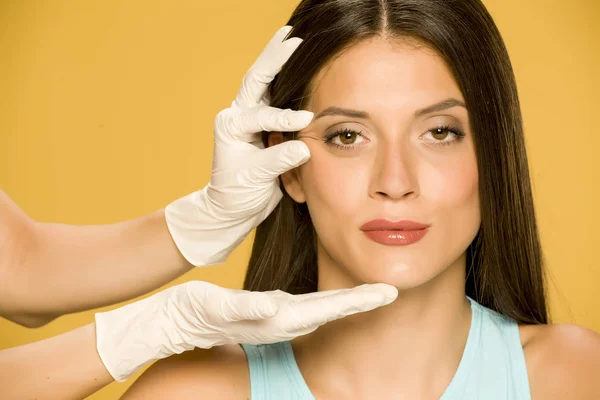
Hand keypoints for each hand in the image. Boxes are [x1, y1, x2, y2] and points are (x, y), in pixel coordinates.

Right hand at [95, 281, 397, 380]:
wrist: (177, 321)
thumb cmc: (197, 311)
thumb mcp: (219, 305)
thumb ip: (246, 308)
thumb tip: (274, 308)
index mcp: (279, 316)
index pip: (329, 308)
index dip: (360, 301)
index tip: (388, 294)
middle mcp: (284, 318)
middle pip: (333, 308)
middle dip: (364, 301)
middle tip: (393, 291)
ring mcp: (278, 315)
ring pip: (324, 308)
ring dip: (350, 300)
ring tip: (373, 292)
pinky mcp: (269, 309)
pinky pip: (308, 305)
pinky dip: (329, 299)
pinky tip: (336, 297)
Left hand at [165, 25, 312, 266]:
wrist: (231, 207)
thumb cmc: (236, 194)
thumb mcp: (255, 179)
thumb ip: (278, 161)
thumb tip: (304, 145)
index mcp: (230, 126)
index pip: (260, 116)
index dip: (284, 118)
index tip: (306, 120)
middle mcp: (237, 116)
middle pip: (256, 80)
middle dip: (274, 58)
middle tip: (292, 37)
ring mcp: (249, 118)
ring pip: (264, 82)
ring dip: (277, 60)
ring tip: (292, 38)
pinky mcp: (263, 124)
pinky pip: (275, 97)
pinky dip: (286, 79)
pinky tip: (298, 65)